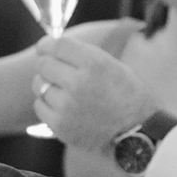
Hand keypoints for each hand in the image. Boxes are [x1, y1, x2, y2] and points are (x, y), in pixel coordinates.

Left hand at [30, 35, 155, 152]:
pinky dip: (47, 104)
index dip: (47, 44)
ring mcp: (67, 106)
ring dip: (47, 85)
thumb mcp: (112, 65)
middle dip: (48, 65)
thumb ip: (82, 55)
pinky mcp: (60, 125)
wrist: (138, 132)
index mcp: (94, 63)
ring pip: (38, 84)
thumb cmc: (126, 95)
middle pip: (43, 64)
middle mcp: (78, 82)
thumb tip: (49, 46)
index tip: (45, 47)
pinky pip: (39, 105)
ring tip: (64, 91)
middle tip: (56, 71)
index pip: (57, 45)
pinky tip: (63, 107)